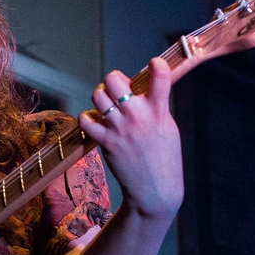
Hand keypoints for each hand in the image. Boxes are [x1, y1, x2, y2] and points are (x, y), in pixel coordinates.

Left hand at [80, 56, 183, 220]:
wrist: (155, 189)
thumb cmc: (164, 157)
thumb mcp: (168, 127)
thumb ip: (157, 105)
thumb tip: (142, 87)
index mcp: (159, 111)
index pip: (161, 75)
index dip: (157, 64)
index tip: (154, 66)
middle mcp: (138, 116)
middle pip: (114, 80)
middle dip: (114, 80)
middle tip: (118, 90)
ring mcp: (119, 128)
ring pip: (98, 95)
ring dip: (100, 95)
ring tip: (106, 104)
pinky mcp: (106, 142)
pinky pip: (86, 119)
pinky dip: (87, 117)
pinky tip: (95, 121)